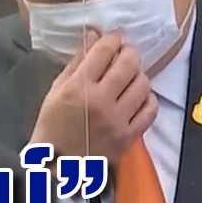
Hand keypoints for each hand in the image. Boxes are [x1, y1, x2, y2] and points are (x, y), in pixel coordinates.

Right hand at [30, 30, 157, 165]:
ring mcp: (117, 120)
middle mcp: (100, 101)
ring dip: (138, 74)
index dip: (110, 39)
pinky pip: (150, 109)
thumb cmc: (51, 126)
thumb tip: (92, 37)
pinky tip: (136, 96)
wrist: (56, 165)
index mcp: (77, 88)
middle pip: (128, 63)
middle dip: (127, 52)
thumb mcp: (55, 91)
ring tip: (129, 77)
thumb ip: (76, 63)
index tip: (111, 39)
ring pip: (143, 83)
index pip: (103, 51)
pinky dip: (147, 98)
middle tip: (123, 54)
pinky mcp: (129, 135)